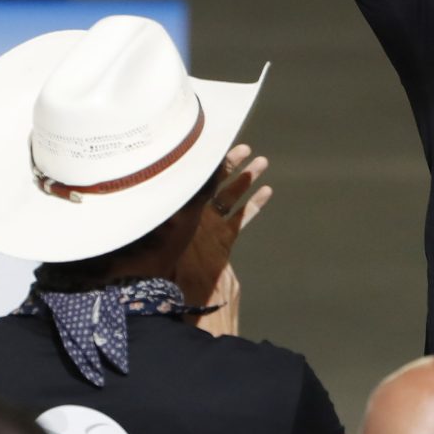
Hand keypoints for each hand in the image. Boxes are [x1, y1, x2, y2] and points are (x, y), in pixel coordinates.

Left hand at [174, 143, 271, 319]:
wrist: (175, 292)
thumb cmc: (165, 257)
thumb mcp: (174, 220)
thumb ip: (183, 196)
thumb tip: (182, 164)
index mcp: (181, 204)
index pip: (196, 175)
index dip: (208, 158)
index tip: (220, 141)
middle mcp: (196, 211)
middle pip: (216, 181)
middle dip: (231, 163)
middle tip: (246, 148)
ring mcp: (211, 225)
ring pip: (232, 195)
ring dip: (247, 179)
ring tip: (262, 162)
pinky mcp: (223, 240)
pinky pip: (242, 217)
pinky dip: (254, 204)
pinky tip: (267, 191)